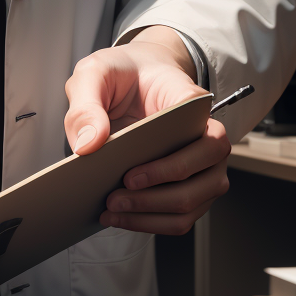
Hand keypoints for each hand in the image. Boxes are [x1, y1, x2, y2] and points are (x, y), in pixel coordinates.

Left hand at [63, 27, 230, 235]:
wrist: (135, 76)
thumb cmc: (123, 72)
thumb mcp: (94, 73)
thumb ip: (86, 104)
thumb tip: (87, 145)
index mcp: (192, 103)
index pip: (204, 138)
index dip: (169, 166)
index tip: (129, 175)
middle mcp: (208, 138)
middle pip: (202, 182)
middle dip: (155, 198)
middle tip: (113, 198)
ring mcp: (203, 166)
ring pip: (191, 206)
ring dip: (152, 216)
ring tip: (113, 211)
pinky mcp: (189, 186)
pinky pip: (179, 216)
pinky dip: (150, 223)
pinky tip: (120, 217)